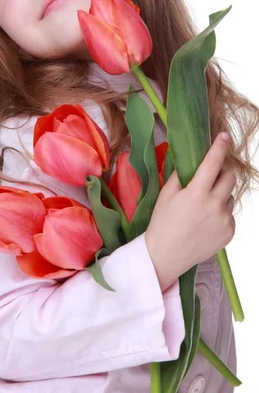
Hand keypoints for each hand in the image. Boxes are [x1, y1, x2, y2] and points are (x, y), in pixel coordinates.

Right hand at [145, 133, 235, 291]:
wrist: (165, 255)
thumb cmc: (162, 223)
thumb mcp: (166, 195)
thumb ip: (180, 175)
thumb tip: (189, 159)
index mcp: (196, 193)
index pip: (213, 163)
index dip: (219, 147)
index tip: (224, 137)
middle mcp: (214, 206)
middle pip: (230, 178)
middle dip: (221, 173)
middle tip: (208, 179)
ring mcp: (224, 220)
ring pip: (229, 197)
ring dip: (220, 195)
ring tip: (201, 208)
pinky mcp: (229, 232)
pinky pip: (229, 214)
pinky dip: (220, 213)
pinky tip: (205, 222)